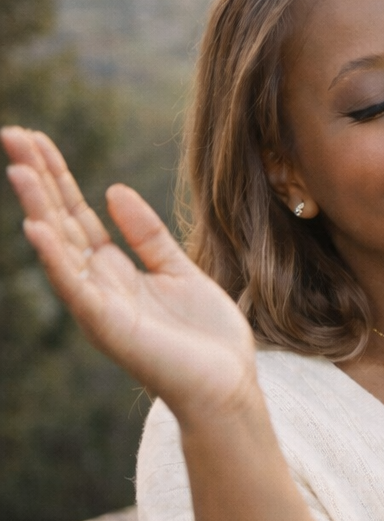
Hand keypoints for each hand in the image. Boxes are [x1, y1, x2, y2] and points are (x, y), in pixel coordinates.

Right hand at [2, 126, 258, 426]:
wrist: (226, 386)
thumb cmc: (205, 336)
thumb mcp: (178, 269)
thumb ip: (145, 233)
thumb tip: (112, 190)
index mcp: (115, 270)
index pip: (76, 213)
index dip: (56, 175)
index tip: (34, 138)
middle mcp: (98, 285)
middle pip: (60, 221)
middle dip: (38, 178)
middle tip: (10, 134)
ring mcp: (99, 305)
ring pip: (60, 247)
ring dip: (38, 207)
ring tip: (18, 168)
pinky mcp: (108, 326)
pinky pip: (76, 286)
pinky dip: (55, 257)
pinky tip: (36, 226)